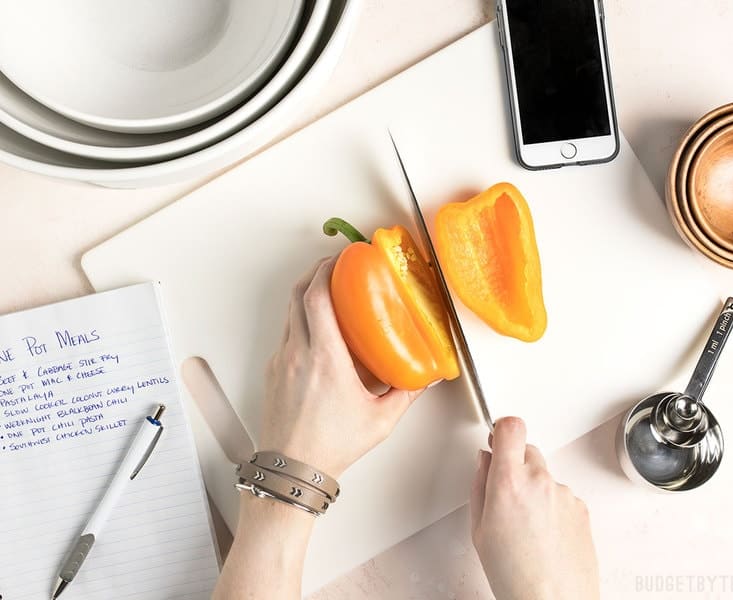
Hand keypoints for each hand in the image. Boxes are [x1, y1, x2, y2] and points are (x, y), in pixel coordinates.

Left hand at [260, 257, 423, 477]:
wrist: (292, 471)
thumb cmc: (331, 446)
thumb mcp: (380, 420)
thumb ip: (406, 394)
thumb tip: (428, 377)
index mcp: (324, 358)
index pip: (317, 297)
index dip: (326, 270)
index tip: (340, 258)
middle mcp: (297, 353)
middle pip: (298, 295)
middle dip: (315, 272)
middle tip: (335, 266)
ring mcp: (280, 361)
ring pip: (289, 313)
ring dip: (306, 295)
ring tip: (329, 294)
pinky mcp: (273, 372)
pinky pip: (286, 334)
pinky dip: (300, 320)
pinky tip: (318, 332)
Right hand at [471, 417, 599, 599]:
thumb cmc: (515, 576)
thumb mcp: (479, 530)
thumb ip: (480, 485)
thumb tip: (485, 462)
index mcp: (509, 482)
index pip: (510, 426)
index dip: (501, 428)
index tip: (496, 437)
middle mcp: (540, 481)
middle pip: (527, 448)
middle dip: (514, 463)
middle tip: (506, 494)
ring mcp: (565, 493)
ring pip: (544, 474)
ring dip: (535, 488)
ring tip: (526, 527)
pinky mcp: (582, 507)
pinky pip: (561, 494)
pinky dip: (552, 506)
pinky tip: (544, 534)